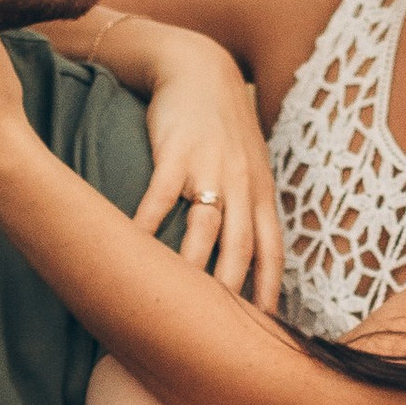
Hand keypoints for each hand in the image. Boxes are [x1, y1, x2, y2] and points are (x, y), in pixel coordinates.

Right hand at [123, 27, 285, 309]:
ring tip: (176, 307)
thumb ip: (250, 211)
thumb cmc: (223, 126)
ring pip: (204, 229)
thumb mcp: (249, 166)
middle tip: (219, 336)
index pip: (271, 253)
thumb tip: (247, 260)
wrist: (199, 68)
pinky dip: (148, 226)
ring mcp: (210, 168)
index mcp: (261, 194)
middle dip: (233, 295)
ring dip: (193, 270)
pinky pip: (161, 196)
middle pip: (240, 250)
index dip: (270, 294)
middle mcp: (241, 186)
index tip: (265, 332)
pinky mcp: (176, 151)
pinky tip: (134, 250)